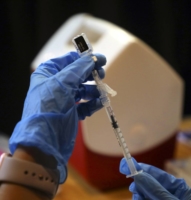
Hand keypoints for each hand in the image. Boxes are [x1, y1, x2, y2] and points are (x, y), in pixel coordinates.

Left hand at [9, 52, 105, 182]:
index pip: (69, 60)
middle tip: (102, 75)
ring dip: (94, 91)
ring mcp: (63, 99)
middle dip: (91, 75)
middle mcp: (55, 85)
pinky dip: (93, 103)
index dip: (85, 59)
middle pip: (78, 75)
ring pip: (82, 90)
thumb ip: (79, 68)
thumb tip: (92, 58)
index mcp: (48, 73)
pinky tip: (100, 103)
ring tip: (103, 92)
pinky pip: (84, 104)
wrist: (44, 142)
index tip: (101, 60)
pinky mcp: (70, 112)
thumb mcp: (63, 83)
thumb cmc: (49, 108)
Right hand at [120, 158, 190, 199]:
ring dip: (139, 198)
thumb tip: (138, 174)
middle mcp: (170, 195)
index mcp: (179, 189)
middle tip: (134, 192)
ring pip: (144, 196)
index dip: (141, 168)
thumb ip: (156, 190)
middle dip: (140, 188)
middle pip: (148, 185)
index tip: (125, 165)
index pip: (157, 174)